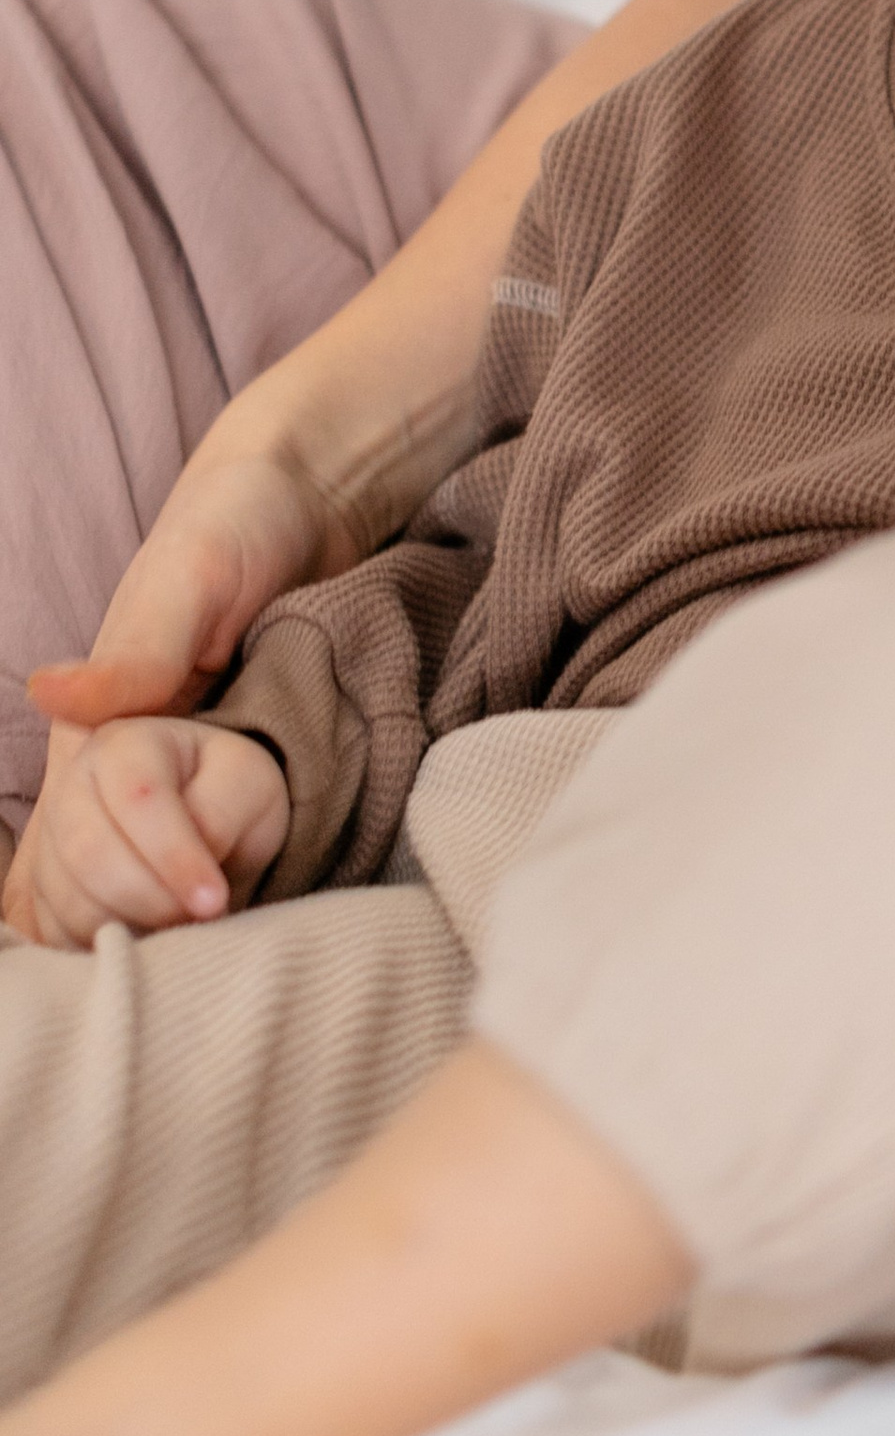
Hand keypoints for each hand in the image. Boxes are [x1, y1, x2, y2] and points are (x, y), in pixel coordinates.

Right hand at [3, 439, 347, 937]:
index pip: (83, 838)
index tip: (205, 899)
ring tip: (231, 933)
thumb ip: (136, 647)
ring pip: (133, 880)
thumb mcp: (193, 576)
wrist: (306, 502)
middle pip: (104, 876)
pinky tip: (231, 922)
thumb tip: (46, 694)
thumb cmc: (239, 526)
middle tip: (228, 916)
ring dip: (169, 915)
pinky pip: (190, 851)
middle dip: (156, 909)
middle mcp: (120, 760)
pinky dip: (197, 889)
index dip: (136, 881)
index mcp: (99, 723)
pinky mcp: (218, 773)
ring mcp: (168, 773)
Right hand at [4, 715, 288, 949]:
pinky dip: (107, 943)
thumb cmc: (227, 795)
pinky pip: (60, 933)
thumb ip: (221, 816)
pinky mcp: (43, 891)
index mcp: (126, 744)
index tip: (213, 899)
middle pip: (91, 854)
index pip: (138, 798)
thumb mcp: (246, 786)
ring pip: (71, 900)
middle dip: (152, 898)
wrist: (202, 820)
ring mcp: (50, 839)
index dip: (175, 855)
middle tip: (197, 916)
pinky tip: (146, 930)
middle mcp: (73, 785)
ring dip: (131, 924)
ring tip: (177, 922)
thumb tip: (192, 877)